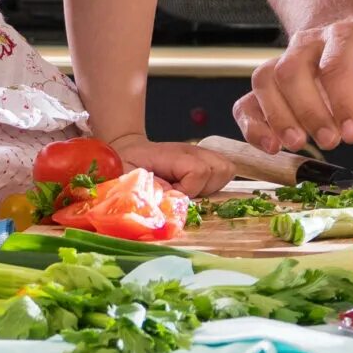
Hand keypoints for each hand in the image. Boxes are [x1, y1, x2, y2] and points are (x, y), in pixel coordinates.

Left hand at [103, 135, 235, 196]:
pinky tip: (195, 187)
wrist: (129, 150)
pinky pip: (224, 172)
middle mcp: (192, 151)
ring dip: (213, 186)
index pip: (199, 171)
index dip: (188, 189)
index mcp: (173, 155)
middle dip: (207, 188)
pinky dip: (214, 183)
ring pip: (226, 170)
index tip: (171, 194)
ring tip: (191, 190)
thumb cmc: (126, 164)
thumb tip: (169, 201)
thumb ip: (147, 190)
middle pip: (221, 169)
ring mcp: (201, 154)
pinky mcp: (205, 160)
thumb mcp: (128, 176)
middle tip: (186, 193)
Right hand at [235, 17, 352, 162]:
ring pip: (264, 81)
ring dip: (278, 117)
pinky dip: (252, 127)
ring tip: (298, 143)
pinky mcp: (267, 88)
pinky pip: (246, 102)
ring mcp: (281, 62)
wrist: (351, 53)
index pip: (335, 65)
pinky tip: (270, 146)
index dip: (342, 101)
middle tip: (331, 142)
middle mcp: (307, 44)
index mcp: (345, 37)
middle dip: (309, 111)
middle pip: (292, 70)